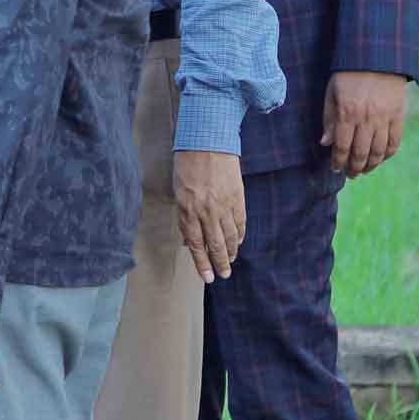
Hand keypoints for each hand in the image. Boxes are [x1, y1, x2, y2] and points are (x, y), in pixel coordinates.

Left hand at [172, 149, 245, 282]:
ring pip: (230, 236)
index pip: (195, 244)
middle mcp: (207, 211)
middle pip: (216, 244)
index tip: (207, 277)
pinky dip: (240, 235)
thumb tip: (189, 239)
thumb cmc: (187, 165)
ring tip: (230, 262)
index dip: (201, 262)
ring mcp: (224, 205)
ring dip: (231, 252)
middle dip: (219, 263)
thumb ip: (184, 216)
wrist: (208, 142)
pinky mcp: (238, 197)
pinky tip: (239, 242)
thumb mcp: (178, 191)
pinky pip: (240, 222)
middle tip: (223, 275)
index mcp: (188, 209)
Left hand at [322, 70, 408, 177]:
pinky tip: (381, 158)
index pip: (342, 146)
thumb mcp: (331, 94)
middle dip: (354, 167)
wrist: (376, 59)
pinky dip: (388, 154)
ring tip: (364, 170)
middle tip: (350, 174)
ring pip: (379, 151)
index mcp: (347, 113)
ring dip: (372, 164)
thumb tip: (326, 143)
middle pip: (361, 153)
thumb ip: (329, 120)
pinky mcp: (399, 116)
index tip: (335, 169)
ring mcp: (385, 118)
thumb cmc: (347, 76)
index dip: (338, 161)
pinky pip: (395, 141)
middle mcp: (367, 119)